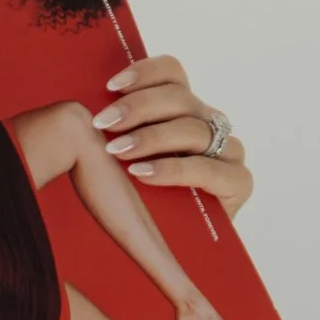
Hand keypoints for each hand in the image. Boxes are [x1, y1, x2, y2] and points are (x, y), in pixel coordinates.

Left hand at [89, 57, 252, 216]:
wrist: (176, 247)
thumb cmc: (144, 197)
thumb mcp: (129, 155)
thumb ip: (120, 128)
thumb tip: (81, 103)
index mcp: (187, 108)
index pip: (173, 73)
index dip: (144, 73)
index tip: (110, 86)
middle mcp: (212, 124)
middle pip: (180, 98)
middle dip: (138, 108)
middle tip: (103, 123)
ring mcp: (229, 152)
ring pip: (192, 130)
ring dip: (151, 138)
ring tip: (117, 151)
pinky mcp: (238, 182)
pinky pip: (205, 168)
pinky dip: (172, 170)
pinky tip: (142, 173)